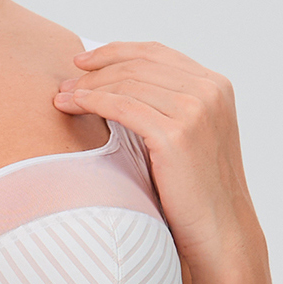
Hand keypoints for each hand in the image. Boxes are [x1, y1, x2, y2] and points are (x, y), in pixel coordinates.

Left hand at [54, 42, 261, 273]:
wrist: (221, 231)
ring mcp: (196, 110)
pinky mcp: (177, 134)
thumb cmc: (196, 192)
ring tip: (62, 98)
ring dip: (87, 87)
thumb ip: (166, 107)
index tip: (83, 61)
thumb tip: (114, 87)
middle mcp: (209, 90)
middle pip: (138, 65)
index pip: (155, 53)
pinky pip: (122, 106)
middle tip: (65, 84)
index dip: (114, 52)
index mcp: (215, 85)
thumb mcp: (188, 136)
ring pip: (127, 83)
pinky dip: (93, 102)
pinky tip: (73, 106)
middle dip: (95, 71)